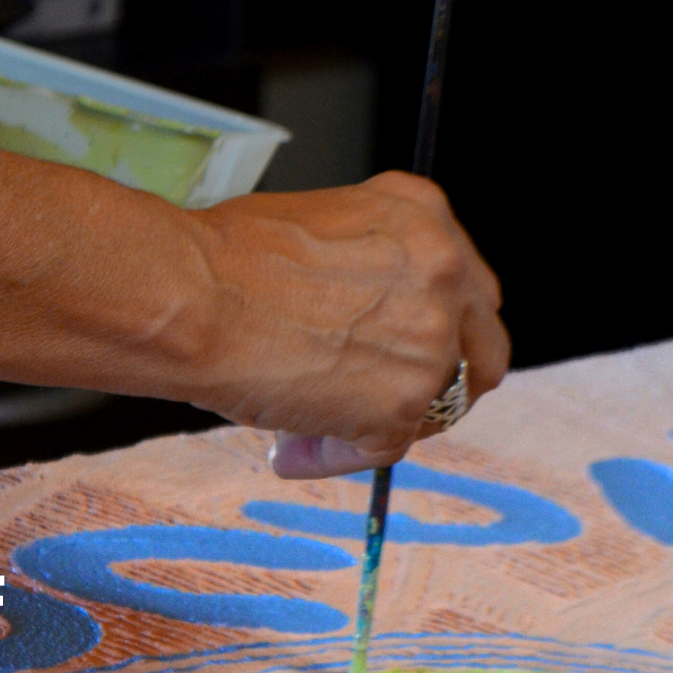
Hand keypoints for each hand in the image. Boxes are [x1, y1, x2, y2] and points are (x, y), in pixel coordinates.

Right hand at [186, 172, 508, 477]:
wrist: (190, 296)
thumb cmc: (223, 257)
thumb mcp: (323, 226)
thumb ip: (368, 266)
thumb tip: (361, 323)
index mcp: (426, 217)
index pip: (467, 290)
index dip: (439, 329)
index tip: (404, 351)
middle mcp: (446, 275)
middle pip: (482, 352)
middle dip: (440, 384)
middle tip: (387, 403)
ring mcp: (430, 345)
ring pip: (435, 409)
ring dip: (380, 422)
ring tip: (308, 425)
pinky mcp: (400, 408)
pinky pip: (381, 450)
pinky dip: (336, 455)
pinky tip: (289, 449)